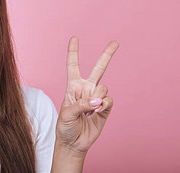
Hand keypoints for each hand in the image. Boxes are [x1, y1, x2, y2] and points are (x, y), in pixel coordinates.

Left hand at [55, 36, 118, 154]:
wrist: (73, 143)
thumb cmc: (65, 126)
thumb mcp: (66, 114)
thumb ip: (81, 104)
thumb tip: (98, 100)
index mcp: (72, 86)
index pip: (73, 65)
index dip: (73, 52)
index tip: (74, 38)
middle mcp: (86, 89)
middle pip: (98, 68)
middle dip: (107, 55)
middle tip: (115, 42)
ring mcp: (96, 98)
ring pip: (103, 87)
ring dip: (97, 98)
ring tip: (89, 110)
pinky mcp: (105, 108)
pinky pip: (109, 100)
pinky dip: (104, 105)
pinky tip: (98, 112)